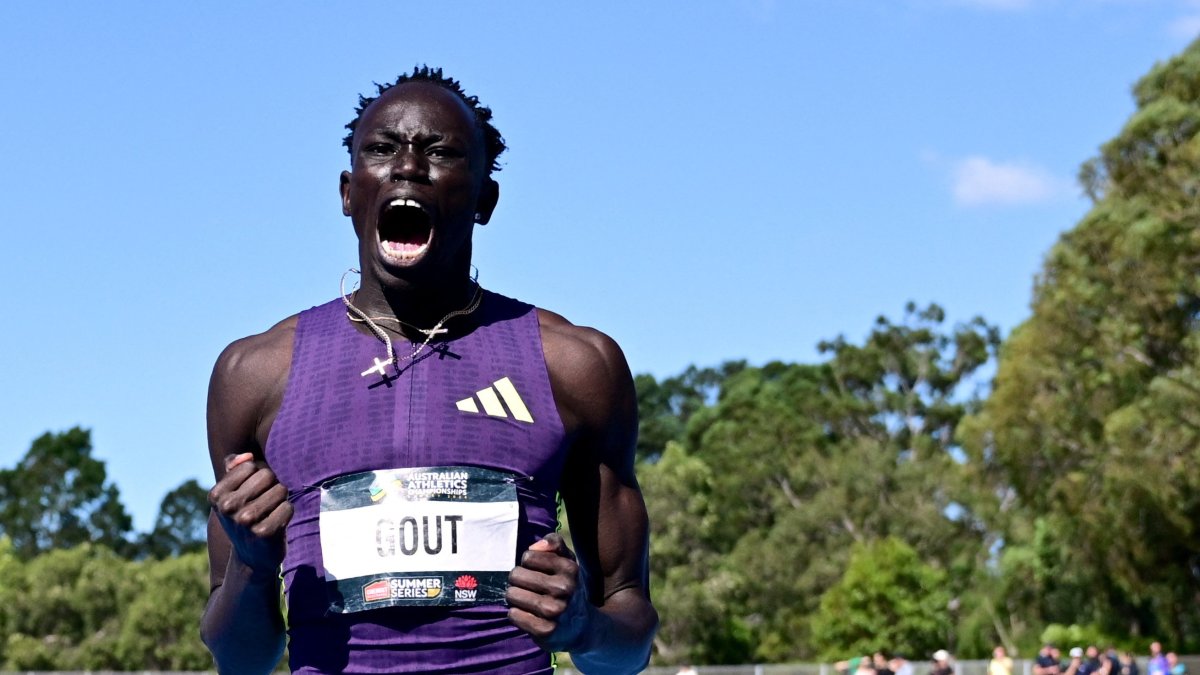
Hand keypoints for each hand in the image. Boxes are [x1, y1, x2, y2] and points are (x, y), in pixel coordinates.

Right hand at [208, 453, 292, 576]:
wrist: (251, 556)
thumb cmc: (244, 517)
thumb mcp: (232, 493)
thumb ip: (234, 468)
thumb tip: (247, 457)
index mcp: (216, 495)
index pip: (251, 466)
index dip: (258, 476)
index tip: (252, 493)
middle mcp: (228, 508)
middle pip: (267, 475)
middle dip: (272, 486)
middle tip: (264, 504)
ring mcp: (245, 521)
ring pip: (280, 489)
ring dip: (281, 500)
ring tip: (270, 513)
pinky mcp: (264, 533)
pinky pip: (288, 507)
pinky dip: (287, 512)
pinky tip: (277, 524)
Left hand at [506, 533, 592, 651]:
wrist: (581, 626)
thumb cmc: (567, 586)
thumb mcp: (567, 561)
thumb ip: (554, 543)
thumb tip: (534, 547)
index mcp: (570, 569)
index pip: (528, 557)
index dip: (528, 563)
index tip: (537, 571)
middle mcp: (564, 589)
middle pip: (516, 575)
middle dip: (518, 580)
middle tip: (529, 587)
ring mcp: (555, 611)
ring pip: (512, 594)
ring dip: (515, 597)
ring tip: (527, 600)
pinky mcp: (545, 630)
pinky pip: (513, 615)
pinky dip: (515, 614)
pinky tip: (527, 614)